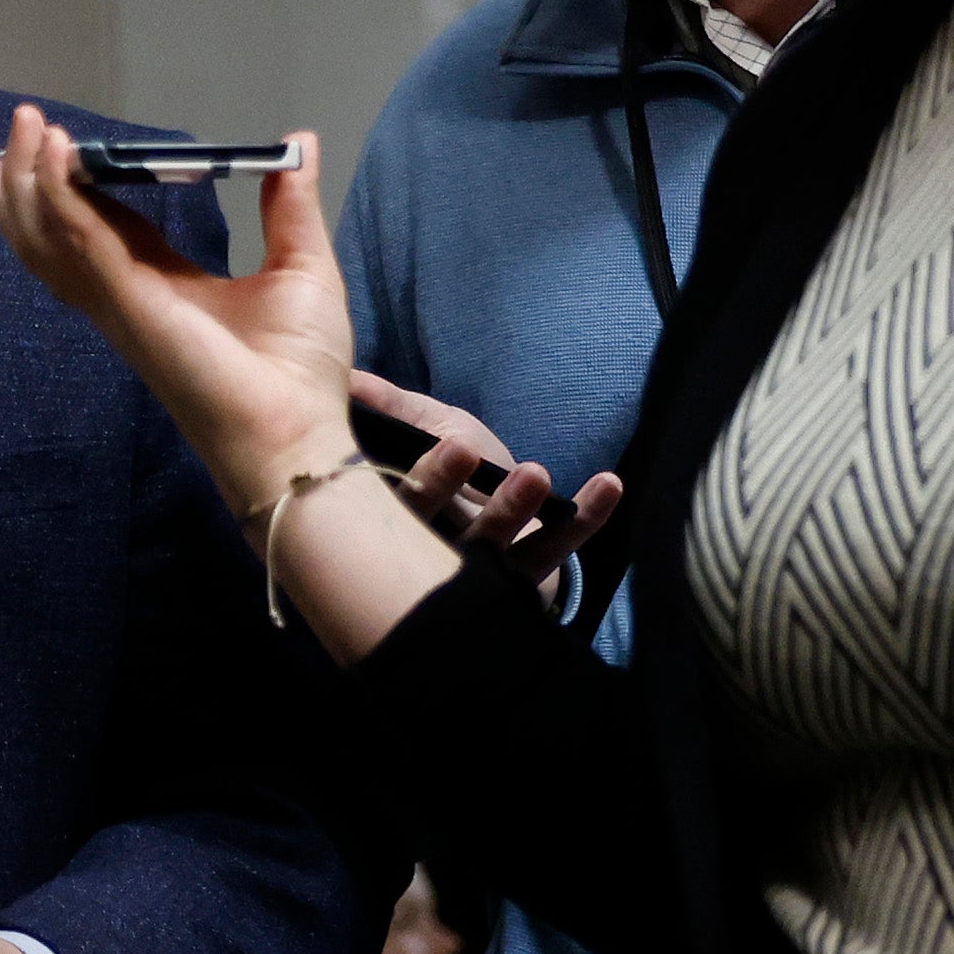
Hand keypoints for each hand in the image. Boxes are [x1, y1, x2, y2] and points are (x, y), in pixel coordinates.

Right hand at [0, 109, 356, 517]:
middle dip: (18, 187)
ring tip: (22, 128)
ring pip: (48, 237)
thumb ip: (290, 206)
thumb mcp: (301, 264)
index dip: (68, 188)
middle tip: (3, 134)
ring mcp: (119, 300)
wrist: (297, 429)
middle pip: (51, 233)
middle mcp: (125, 293)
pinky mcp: (129, 301)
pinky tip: (56, 153)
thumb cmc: (299, 368)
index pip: (97, 226)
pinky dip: (61, 195)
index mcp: (160, 284)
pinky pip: (81, 240)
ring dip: (27, 181)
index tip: (45, 145)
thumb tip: (298, 147)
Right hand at [349, 370, 623, 597]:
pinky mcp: (526, 578)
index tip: (424, 439)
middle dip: (441, 485)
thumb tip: (344, 375)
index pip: (386, 496)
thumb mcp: (428, 427)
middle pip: (427, 524)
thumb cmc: (461, 468)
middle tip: (462, 448)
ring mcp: (479, 570)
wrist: (512, 518)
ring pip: (489, 544)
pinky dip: (584, 517)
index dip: (404, 470)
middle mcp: (430, 549)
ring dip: (512, 507)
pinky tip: (609, 484)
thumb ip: (391, 405)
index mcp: (396, 511)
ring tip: (534, 474)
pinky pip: (556, 550)